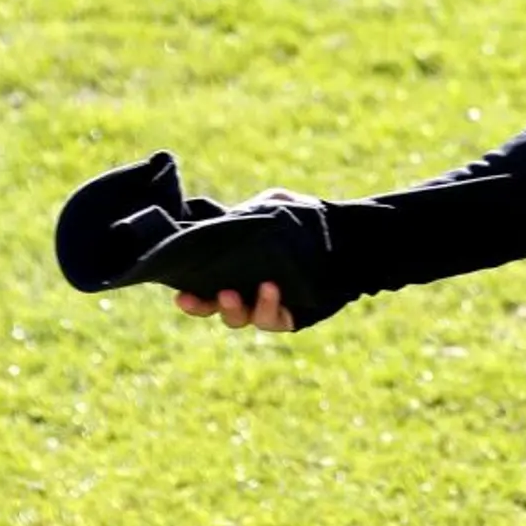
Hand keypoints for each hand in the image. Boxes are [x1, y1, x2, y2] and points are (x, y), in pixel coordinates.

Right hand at [171, 187, 313, 329]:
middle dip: (205, 306)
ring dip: (233, 309)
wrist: (345, 234)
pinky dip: (267, 307)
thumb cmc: (304, 219)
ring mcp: (268, 307)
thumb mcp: (274, 204)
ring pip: (242, 319)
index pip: (203, 290)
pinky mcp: (291, 317)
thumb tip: (228, 218)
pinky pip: (274, 320)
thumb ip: (249, 210)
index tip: (180, 293)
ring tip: (235, 292)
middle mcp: (247, 294)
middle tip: (202, 295)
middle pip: (216, 310)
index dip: (190, 297)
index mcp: (234, 271)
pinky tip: (270, 288)